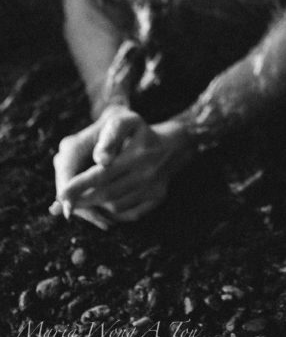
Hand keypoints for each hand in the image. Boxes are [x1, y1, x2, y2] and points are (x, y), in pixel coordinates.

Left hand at [53, 109, 191, 226]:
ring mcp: (155, 187)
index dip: (79, 186)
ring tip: (85, 199)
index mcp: (138, 152)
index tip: (61, 194)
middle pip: (107, 194)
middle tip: (65, 203)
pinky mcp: (158, 197)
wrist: (174, 144)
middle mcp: (148, 171)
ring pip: (117, 206)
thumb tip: (100, 160)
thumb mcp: (125, 122)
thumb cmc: (139, 131)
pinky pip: (131, 214)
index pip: (102, 174)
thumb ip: (109, 137)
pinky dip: (114, 214)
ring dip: (97, 206)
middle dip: (83, 200)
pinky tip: (105, 204)